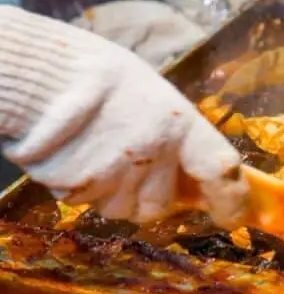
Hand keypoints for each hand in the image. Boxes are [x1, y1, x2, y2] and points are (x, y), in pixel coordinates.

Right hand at [0, 5, 247, 226]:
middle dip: (150, 195)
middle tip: (134, 167)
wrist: (42, 77)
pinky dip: (82, 187)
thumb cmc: (101, 76)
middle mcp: (153, 156)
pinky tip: (74, 155)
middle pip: (160, 205)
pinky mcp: (76, 190)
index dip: (231, 200)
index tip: (232, 216)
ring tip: (97, 152)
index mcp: (181, 126)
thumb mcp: (154, 97)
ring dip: (114, 194)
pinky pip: (86, 202)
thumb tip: (190, 170)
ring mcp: (114, 177)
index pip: (221, 172)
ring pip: (121, 209)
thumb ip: (176, 136)